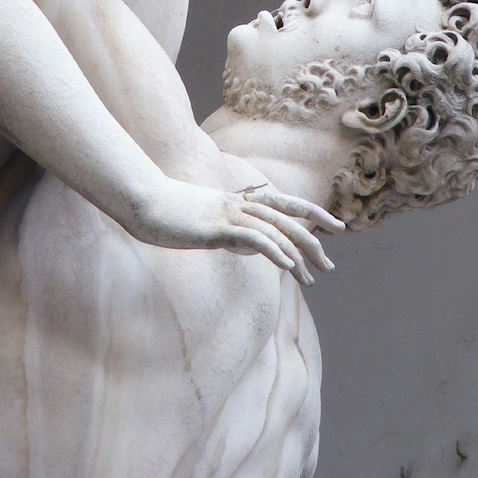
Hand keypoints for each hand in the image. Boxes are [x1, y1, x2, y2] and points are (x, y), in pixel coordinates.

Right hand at [130, 176, 343, 284]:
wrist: (143, 200)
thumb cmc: (168, 212)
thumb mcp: (203, 221)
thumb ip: (227, 231)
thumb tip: (244, 246)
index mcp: (239, 201)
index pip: (285, 204)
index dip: (312, 213)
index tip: (333, 228)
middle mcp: (239, 204)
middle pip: (288, 219)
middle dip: (313, 243)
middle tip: (330, 265)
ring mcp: (229, 213)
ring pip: (275, 231)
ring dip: (298, 256)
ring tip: (313, 277)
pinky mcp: (216, 227)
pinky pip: (253, 238)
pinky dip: (274, 251)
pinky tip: (288, 266)